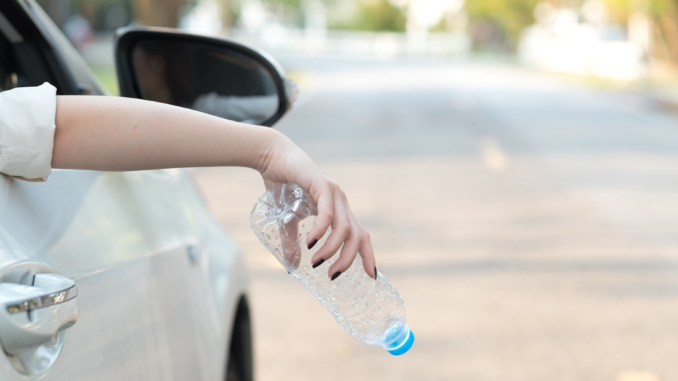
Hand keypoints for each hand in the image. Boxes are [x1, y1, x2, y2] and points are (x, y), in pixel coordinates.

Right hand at [258, 132, 376, 279]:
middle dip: (348, 259)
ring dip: (332, 248)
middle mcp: (341, 203)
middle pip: (357, 235)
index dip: (368, 255)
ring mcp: (333, 193)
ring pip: (344, 227)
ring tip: (317, 262)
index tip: (371, 276)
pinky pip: (328, 212)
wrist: (272, 157)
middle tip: (333, 275)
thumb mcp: (287, 221)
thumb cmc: (281, 186)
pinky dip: (322, 229)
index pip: (360, 235)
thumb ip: (292, 243)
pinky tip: (312, 242)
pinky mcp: (321, 185)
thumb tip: (292, 268)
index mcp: (339, 211)